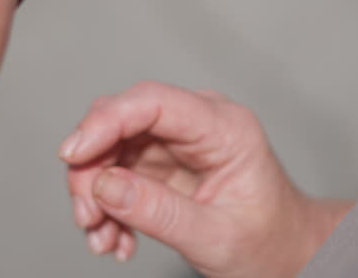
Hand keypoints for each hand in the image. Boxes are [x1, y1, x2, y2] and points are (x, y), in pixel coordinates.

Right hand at [60, 82, 350, 276]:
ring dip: (95, 193)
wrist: (285, 255)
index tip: (72, 154)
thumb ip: (159, 212)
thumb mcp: (216, 237)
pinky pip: (116, 172)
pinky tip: (114, 238)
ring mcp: (176, 141)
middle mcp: (197, 124)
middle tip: (87, 216)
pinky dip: (106, 205)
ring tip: (101, 238)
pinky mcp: (160, 163)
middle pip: (122, 122)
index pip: (152, 102)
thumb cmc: (268, 242)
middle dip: (93, 168)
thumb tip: (104, 186)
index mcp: (224, 128)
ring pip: (110, 148)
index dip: (105, 122)